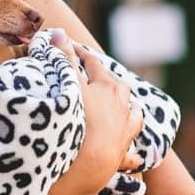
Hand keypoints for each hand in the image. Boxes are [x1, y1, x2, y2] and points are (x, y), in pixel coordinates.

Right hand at [51, 31, 141, 194]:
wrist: (90, 161)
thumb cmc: (77, 119)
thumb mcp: (67, 85)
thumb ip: (63, 59)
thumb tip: (58, 32)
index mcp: (107, 86)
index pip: (93, 63)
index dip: (80, 54)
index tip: (71, 47)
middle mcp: (122, 106)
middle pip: (118, 86)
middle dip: (106, 79)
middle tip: (97, 76)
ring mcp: (125, 130)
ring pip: (133, 114)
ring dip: (128, 109)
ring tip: (126, 107)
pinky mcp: (122, 153)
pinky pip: (131, 154)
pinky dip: (132, 154)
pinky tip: (135, 157)